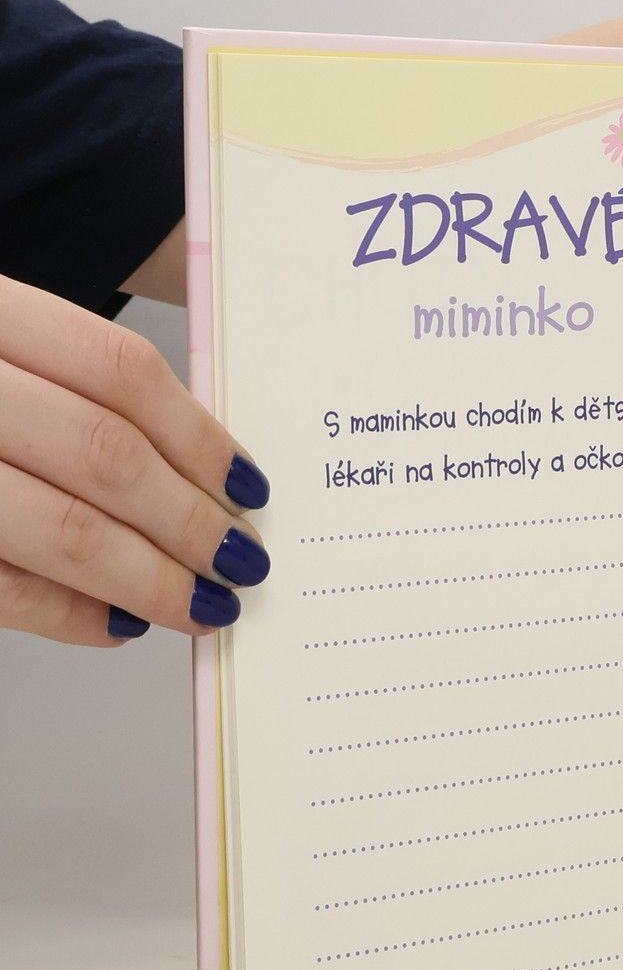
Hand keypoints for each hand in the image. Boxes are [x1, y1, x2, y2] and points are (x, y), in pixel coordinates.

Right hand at [0, 274, 270, 646]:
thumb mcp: (3, 346)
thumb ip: (79, 387)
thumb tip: (205, 467)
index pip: (120, 371)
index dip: (200, 436)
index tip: (251, 488)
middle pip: (103, 455)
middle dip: (190, 522)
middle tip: (243, 562)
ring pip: (59, 528)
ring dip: (148, 579)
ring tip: (204, 604)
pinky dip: (69, 614)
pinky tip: (120, 624)